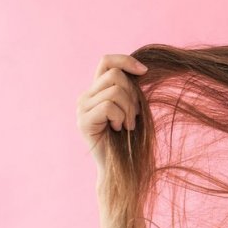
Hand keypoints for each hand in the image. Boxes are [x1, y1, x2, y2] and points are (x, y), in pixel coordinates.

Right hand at [76, 54, 147, 171]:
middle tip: (134, 116)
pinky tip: (118, 130)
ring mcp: (82, 108)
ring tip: (127, 126)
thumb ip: (132, 91)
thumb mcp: (134, 109)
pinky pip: (109, 106)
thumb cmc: (131, 140)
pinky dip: (120, 118)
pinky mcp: (83, 120)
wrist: (120, 167)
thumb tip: (142, 70)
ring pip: (114, 91)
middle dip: (133, 94)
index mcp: (98, 91)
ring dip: (129, 110)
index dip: (126, 61)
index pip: (106, 61)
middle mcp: (86, 96)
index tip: (145, 72)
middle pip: (115, 75)